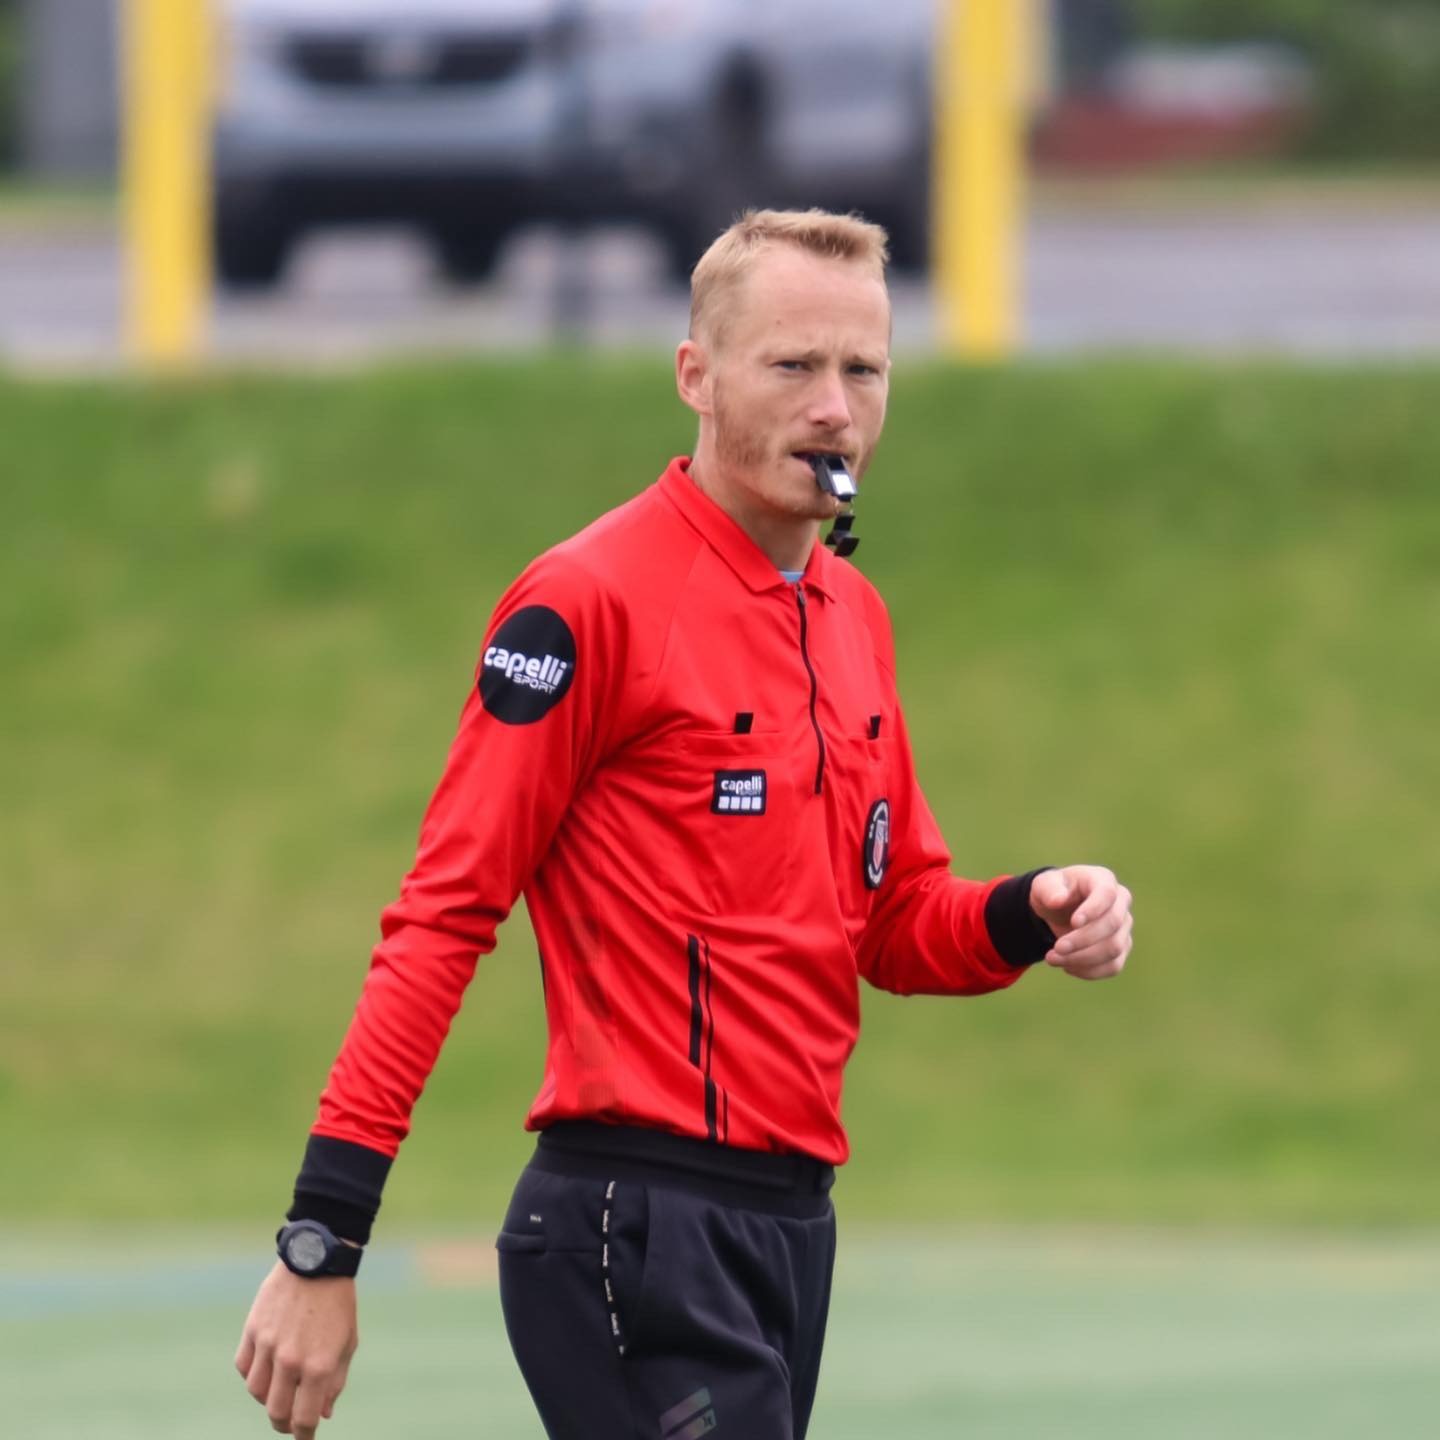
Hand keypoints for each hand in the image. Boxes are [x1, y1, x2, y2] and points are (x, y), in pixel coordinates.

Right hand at [236, 1261, 357, 1437]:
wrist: (318, 1259)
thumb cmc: (338, 1303)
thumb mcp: (347, 1343)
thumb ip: (334, 1382)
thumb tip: (321, 1415)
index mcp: (318, 1365)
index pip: (303, 1419)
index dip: (303, 1435)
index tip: (305, 1438)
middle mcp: (290, 1360)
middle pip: (276, 1412)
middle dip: (284, 1424)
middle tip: (290, 1423)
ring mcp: (268, 1345)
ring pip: (256, 1392)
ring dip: (267, 1398)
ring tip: (280, 1392)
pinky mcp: (252, 1330)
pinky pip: (244, 1367)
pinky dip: (252, 1374)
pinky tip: (265, 1370)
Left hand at [1029, 865, 1131, 980]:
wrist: (1058, 910)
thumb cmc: (1054, 892)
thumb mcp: (1044, 885)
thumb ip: (1048, 889)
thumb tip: (1057, 900)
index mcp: (1103, 879)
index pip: (1107, 893)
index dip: (1093, 909)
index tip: (1073, 922)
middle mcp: (1120, 902)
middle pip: (1113, 923)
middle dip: (1083, 939)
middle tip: (1056, 948)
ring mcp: (1124, 927)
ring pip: (1114, 948)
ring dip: (1082, 958)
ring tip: (1053, 958)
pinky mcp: (1121, 948)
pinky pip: (1113, 966)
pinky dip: (1089, 971)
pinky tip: (1067, 967)